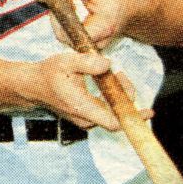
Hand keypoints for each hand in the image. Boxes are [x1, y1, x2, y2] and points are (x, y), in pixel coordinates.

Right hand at [32, 51, 152, 131]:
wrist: (33, 86)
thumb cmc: (49, 74)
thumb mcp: (67, 61)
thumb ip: (88, 62)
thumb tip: (108, 65)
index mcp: (82, 107)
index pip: (113, 122)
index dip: (132, 118)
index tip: (149, 112)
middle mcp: (84, 119)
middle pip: (116, 117)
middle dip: (125, 98)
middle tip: (120, 76)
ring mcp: (84, 120)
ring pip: (111, 115)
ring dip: (118, 98)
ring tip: (114, 76)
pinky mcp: (84, 117)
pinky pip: (105, 113)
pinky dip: (112, 101)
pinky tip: (110, 84)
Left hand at [54, 0, 147, 49]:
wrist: (127, 9)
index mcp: (102, 29)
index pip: (71, 35)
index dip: (58, 22)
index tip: (59, 6)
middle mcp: (99, 43)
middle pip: (67, 39)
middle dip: (60, 21)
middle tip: (64, 3)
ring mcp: (95, 47)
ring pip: (69, 40)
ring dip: (65, 23)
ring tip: (71, 6)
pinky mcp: (91, 46)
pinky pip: (74, 40)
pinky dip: (70, 27)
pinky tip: (73, 13)